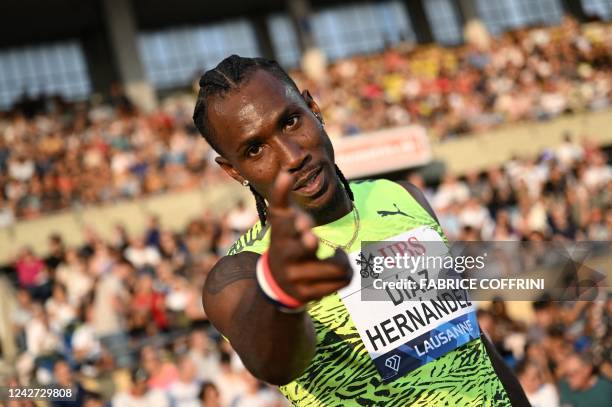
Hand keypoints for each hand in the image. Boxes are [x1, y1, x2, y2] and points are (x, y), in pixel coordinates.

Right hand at [266, 172, 352, 302]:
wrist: (276, 283)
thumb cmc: (285, 241)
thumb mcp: (279, 219)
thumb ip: (281, 195)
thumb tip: (286, 173)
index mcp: (280, 237)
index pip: (287, 228)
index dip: (299, 225)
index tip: (305, 224)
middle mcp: (286, 258)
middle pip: (304, 249)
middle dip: (309, 243)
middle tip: (312, 240)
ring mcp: (298, 278)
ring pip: (335, 267)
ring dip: (341, 259)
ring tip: (336, 254)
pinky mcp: (311, 294)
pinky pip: (342, 281)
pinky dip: (346, 271)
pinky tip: (337, 264)